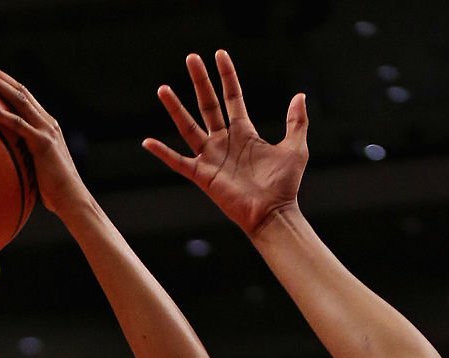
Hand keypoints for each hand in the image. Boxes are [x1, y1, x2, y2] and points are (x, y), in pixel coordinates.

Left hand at [0, 64, 89, 217]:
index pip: (24, 96)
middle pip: (19, 88)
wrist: (72, 199)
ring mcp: (45, 130)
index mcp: (47, 125)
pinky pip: (14, 123)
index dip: (5, 83)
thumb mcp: (37, 170)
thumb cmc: (54, 192)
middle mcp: (47, 122)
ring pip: (17, 97)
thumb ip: (24, 159)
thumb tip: (5, 165)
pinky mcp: (41, 142)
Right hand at [143, 50, 307, 236]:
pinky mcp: (203, 176)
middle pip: (208, 105)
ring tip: (163, 89)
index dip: (227, 76)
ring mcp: (212, 158)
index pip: (232, 97)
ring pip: (189, 127)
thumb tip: (300, 95)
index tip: (219, 54)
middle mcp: (225, 142)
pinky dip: (163, 153)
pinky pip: (178, 162)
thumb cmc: (285, 185)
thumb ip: (296, 121)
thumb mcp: (295, 148)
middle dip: (200, 81)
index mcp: (244, 133)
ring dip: (176, 108)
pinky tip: (148, 142)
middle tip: (191, 58)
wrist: (273, 212)